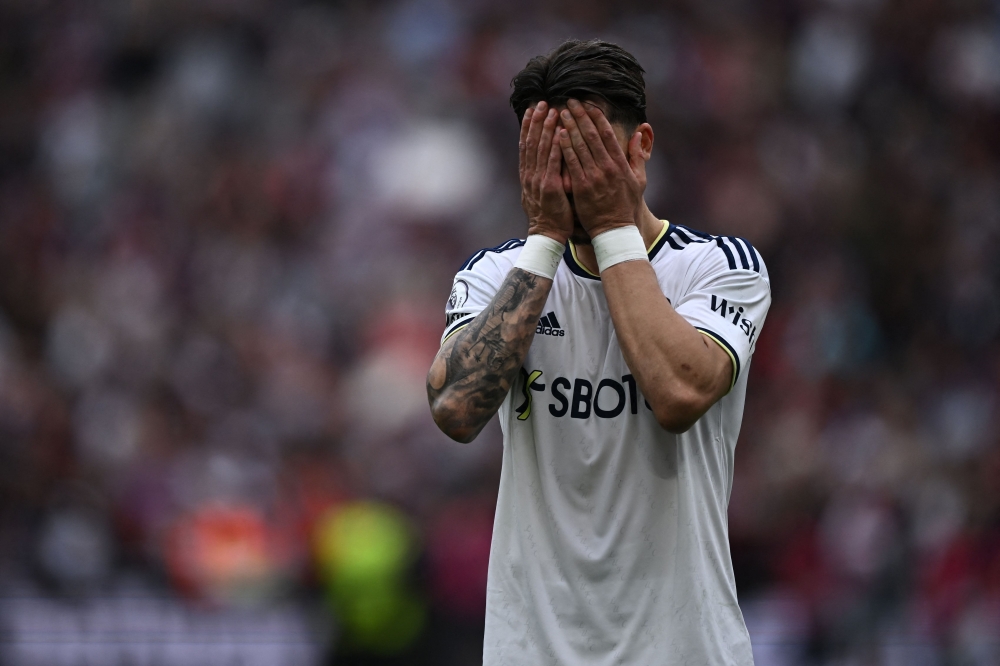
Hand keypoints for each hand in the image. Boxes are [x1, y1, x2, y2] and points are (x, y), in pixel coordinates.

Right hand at [519, 102, 572, 242]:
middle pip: (531, 142)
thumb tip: (541, 160)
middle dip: (536, 121)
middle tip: (541, 102)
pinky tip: (560, 132)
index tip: (532, 109)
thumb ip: (541, 174)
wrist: (547, 235)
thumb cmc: (549, 214)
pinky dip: (555, 146)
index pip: (526, 144)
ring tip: (551, 110)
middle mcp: (530, 175)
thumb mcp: (539, 192)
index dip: (528, 125)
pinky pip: (553, 162)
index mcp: (528, 174)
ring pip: (541, 149)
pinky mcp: (550, 187)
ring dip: (546, 128)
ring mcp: (539, 180)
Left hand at [557, 99, 645, 237]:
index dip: (597, 117)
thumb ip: (637, 156)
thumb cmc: (626, 205)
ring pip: (580, 146)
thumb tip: (639, 133)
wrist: (614, 229)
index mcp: (620, 164)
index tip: (588, 104)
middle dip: (580, 116)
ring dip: (570, 127)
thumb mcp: (639, 180)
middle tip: (570, 101)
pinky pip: (571, 163)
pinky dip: (565, 148)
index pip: (607, 134)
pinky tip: (557, 135)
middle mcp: (607, 167)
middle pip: (592, 136)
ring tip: (561, 113)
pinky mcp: (581, 187)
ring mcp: (594, 177)